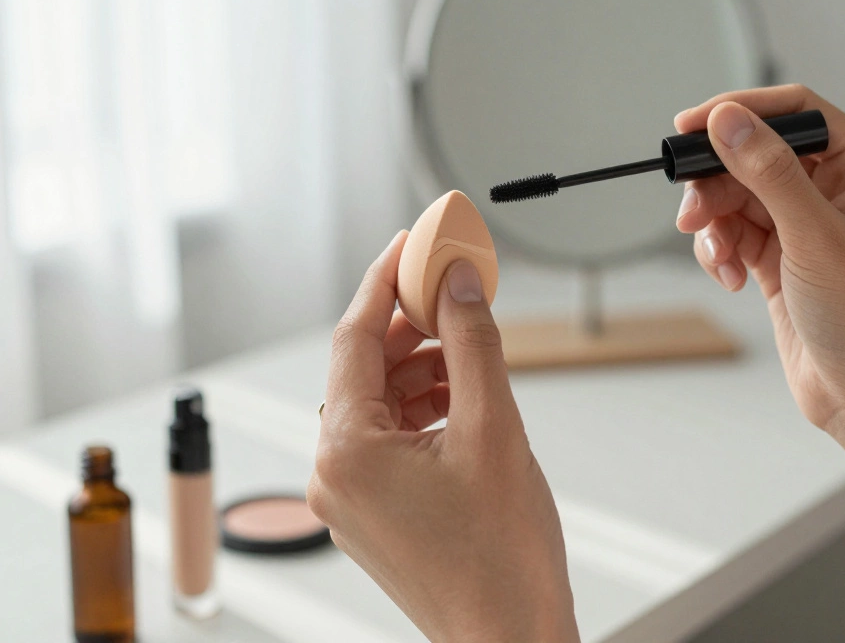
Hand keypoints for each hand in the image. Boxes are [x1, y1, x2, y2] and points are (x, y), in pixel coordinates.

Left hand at [308, 231, 578, 642]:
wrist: (510, 640)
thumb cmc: (501, 559)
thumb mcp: (494, 429)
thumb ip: (473, 343)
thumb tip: (458, 282)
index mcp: (347, 452)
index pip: (354, 337)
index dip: (386, 280)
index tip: (412, 242)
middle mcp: (334, 475)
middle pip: (365, 368)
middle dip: (414, 326)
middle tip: (457, 289)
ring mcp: (351, 498)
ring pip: (380, 403)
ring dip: (425, 369)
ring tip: (475, 352)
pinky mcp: (375, 513)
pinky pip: (389, 439)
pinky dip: (424, 409)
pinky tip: (466, 396)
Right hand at [674, 84, 844, 429]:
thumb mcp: (813, 236)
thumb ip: (768, 172)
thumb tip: (727, 119)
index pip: (797, 112)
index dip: (742, 112)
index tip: (691, 124)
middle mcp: (837, 190)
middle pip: (756, 154)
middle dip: (718, 180)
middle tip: (690, 209)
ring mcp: (807, 226)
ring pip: (738, 195)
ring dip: (715, 221)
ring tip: (715, 254)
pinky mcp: (782, 260)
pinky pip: (735, 233)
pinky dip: (720, 250)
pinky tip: (728, 277)